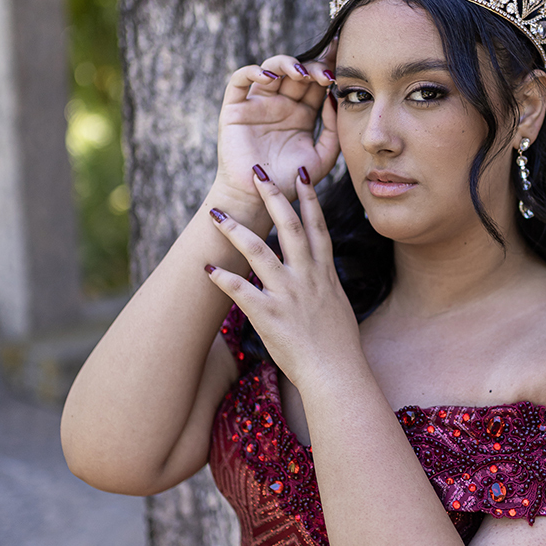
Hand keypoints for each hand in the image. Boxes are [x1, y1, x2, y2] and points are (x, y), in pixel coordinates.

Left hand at [204, 165, 362, 391]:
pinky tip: (206, 267)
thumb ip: (325, 287)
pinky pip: (241, 291)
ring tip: (216, 214)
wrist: (337, 374)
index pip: (317, 227)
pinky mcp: (269, 315)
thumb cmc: (340, 347)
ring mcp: (288, 294)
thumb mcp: (337, 307)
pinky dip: (222, 278)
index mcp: (325, 274)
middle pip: (289, 227)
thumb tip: (320, 277)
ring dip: (236, 230)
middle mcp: (307, 277)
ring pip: (259, 251)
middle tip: (256, 172)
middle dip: (272, 197)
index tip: (300, 173)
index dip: (309, 197)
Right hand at [213, 37, 339, 205]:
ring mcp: (258, 105)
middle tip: (326, 73)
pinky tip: (269, 76)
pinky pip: (239, 81)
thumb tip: (332, 99)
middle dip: (312, 66)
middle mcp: (280, 105)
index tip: (342, 63)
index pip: (315, 83)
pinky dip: (251, 71)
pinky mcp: (235, 109)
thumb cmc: (291, 183)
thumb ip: (333, 130)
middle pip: (296, 72)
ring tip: (300, 74)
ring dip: (286, 64)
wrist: (260, 201)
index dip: (327, 69)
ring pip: (271, 69)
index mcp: (301, 114)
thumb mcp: (322, 158)